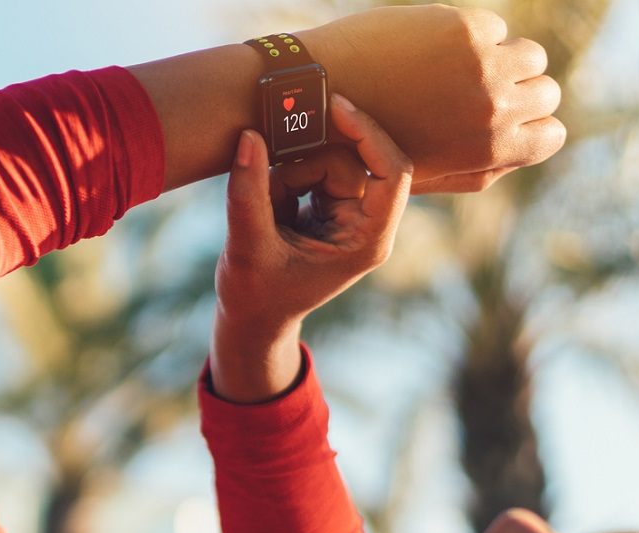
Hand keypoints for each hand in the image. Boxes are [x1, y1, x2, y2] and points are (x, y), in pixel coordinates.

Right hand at [209, 94, 411, 402]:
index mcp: (367, 242)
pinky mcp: (329, 207)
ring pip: (327, 161)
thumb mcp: (247, 246)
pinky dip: (283, 182)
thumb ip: (248, 193)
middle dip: (306, 165)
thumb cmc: (255, 295)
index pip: (392, 174)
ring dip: (288, 177)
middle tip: (272, 177)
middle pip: (352, 162)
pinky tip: (273, 212)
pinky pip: (311, 171)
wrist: (251, 318)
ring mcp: (349, 214)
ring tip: (268, 213)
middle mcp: (366, 225)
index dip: (369, 134)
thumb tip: (250, 137)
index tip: (335, 108)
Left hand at [305, 4, 562, 188]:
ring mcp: (485, 66)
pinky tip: (436, 48)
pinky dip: (472, 36)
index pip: (553, 134)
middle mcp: (496, 109)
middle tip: (485, 88)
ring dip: (505, 58)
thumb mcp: (433, 173)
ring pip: (530, 55)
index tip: (508, 118)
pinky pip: (495, 27)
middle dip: (523, 89)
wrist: (324, 97)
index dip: (532, 125)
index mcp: (492, 151)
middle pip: (547, 91)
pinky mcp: (465, 30)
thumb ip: (484, 166)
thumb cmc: (372, 143)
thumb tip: (525, 145)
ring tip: (466, 66)